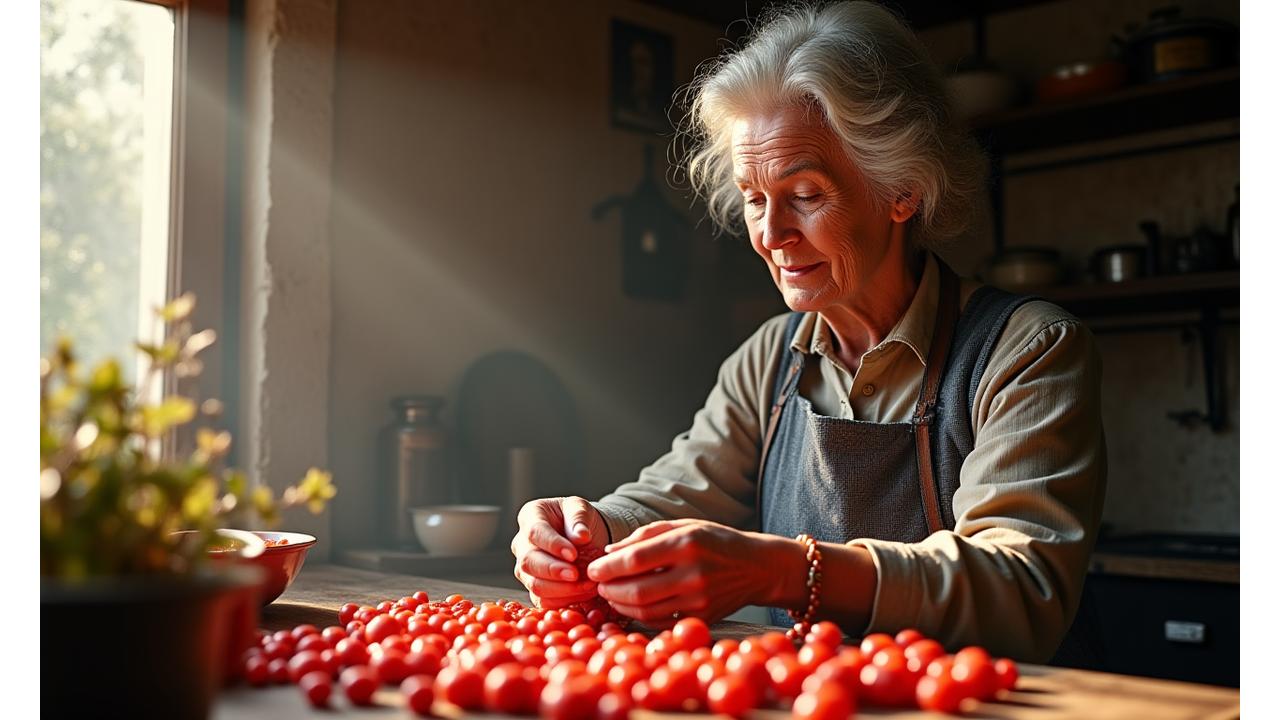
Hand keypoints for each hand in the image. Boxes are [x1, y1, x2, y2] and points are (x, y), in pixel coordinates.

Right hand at [510, 496, 608, 608]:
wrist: (581, 536)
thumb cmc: (577, 519)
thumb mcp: (581, 508)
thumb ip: (579, 518)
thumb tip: (581, 537)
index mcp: (530, 517)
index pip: (535, 532)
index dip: (553, 545)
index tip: (573, 554)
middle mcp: (522, 544)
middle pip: (529, 562)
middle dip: (553, 571)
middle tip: (575, 574)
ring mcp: (526, 568)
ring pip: (534, 584)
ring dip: (561, 589)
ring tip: (587, 585)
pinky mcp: (535, 587)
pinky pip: (543, 600)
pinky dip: (564, 600)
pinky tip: (584, 594)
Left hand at [585, 518, 772, 628]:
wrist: (757, 567)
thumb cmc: (715, 541)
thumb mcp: (684, 526)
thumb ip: (646, 535)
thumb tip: (610, 552)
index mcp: (687, 543)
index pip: (636, 559)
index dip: (608, 567)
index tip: (593, 568)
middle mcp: (694, 573)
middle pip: (637, 590)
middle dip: (610, 589)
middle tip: (598, 585)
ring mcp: (700, 599)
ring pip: (646, 610)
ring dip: (621, 605)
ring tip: (611, 595)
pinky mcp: (703, 617)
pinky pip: (661, 622)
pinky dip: (640, 616)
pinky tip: (631, 606)